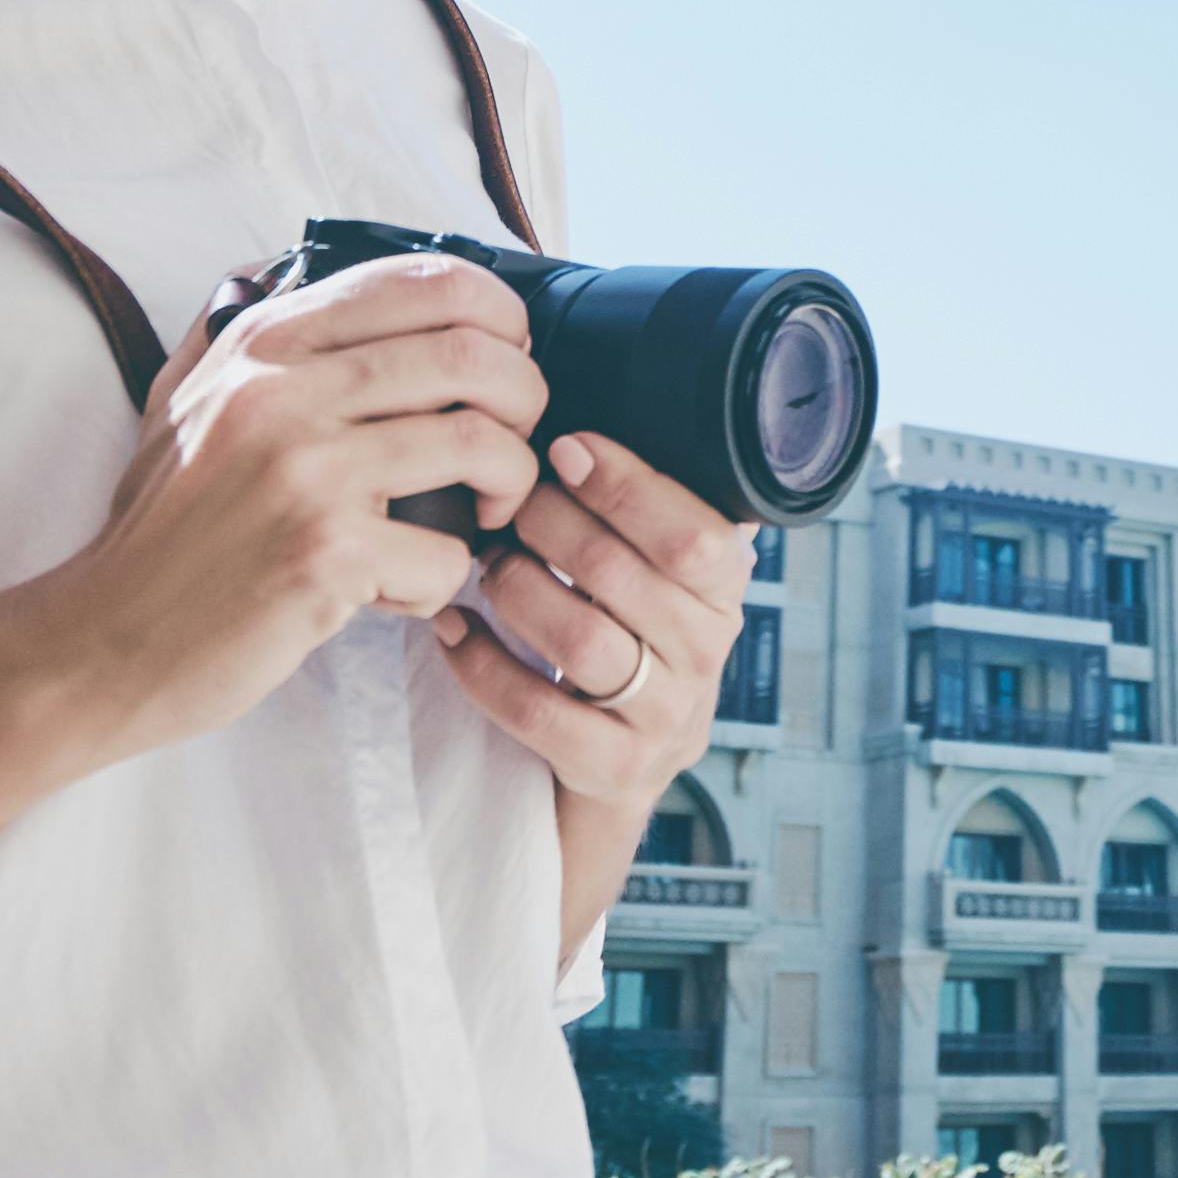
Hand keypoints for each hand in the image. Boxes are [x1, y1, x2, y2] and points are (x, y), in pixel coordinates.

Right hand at [17, 251, 549, 765]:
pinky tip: (408, 591)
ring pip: (480, 442)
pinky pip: (446, 552)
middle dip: (527, 398)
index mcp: (265, 344)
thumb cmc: (159, 530)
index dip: (499, 313)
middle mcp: (285, 391)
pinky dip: (448, 577)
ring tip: (490, 512)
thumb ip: (236, 330)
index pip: (424, 281)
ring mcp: (305, 471)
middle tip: (515, 441)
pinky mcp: (322, 554)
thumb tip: (287, 266)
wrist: (103, 639)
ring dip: (512, 482)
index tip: (507, 357)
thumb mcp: (182, 400)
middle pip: (473, 353)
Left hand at [433, 428, 755, 825]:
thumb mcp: (656, 570)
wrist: (623, 762)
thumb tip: (589, 410)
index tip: (565, 447)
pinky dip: (482, 666)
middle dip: (550, 528)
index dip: (626, 486)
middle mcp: (706, 652)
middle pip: (624, 577)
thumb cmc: (629, 632)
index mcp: (725, 589)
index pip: (693, 534)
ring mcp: (664, 716)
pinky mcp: (614, 767)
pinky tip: (453, 630)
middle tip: (505, 504)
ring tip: (485, 564)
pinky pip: (538, 713)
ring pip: (581, 643)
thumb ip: (642, 508)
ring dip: (516, 591)